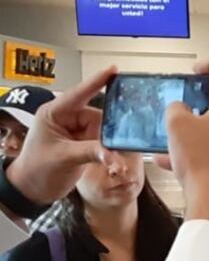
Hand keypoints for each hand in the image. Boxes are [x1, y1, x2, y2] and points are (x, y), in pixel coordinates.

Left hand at [6, 66, 114, 205]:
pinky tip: (115, 161)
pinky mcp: (85, 145)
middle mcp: (67, 120)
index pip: (78, 94)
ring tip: (116, 159)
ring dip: (112, 145)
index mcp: (55, 114)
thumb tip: (114, 153)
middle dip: (111, 130)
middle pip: (98, 116)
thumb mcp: (63, 158)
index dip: (97, 82)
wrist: (32, 190)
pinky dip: (110, 153)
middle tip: (125, 138)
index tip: (114, 70)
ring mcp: (77, 133)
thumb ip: (90, 152)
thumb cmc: (37, 170)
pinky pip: (104, 144)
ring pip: (104, 132)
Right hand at [159, 60, 208, 240]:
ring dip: (194, 135)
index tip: (200, 69)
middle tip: (183, 112)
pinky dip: (198, 154)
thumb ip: (176, 108)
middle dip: (200, 108)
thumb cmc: (204, 164)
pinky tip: (172, 163)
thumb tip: (180, 110)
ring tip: (170, 143)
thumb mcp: (176, 125)